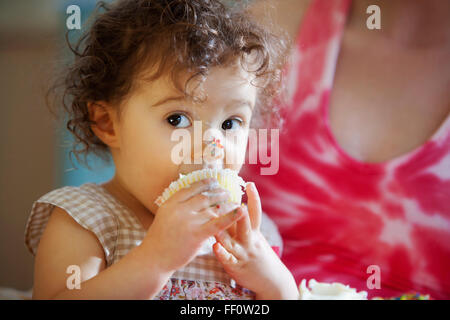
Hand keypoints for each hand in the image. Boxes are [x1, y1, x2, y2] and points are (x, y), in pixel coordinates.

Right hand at [142, 178, 243, 273]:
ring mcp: (189, 222)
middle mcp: (180, 210)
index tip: (213, 181)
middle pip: (204, 197)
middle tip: (227, 192)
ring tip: (234, 202)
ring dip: (226, 204)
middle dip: (218, 193)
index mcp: (171, 203)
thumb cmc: (160, 238)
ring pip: (213, 209)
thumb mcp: (164, 216)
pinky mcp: (197, 235)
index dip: (204, 184)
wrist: (154, 258)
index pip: (191, 188)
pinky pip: (217, 223)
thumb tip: (191, 195)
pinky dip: (231, 216)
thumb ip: (177, 206)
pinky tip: (241, 211)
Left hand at [213, 182, 298, 299]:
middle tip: (232, 199)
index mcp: (255, 233)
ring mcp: (243, 254)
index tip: (250, 183)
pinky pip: (228, 260)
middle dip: (240, 213)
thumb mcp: (255, 238)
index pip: (256, 212)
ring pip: (233, 241)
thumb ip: (242, 223)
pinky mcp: (236, 267)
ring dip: (225, 231)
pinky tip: (215, 247)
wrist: (272, 281)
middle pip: (245, 225)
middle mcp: (250, 241)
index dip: (254, 198)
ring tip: (217, 221)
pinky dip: (222, 253)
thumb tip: (232, 202)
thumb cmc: (258, 254)